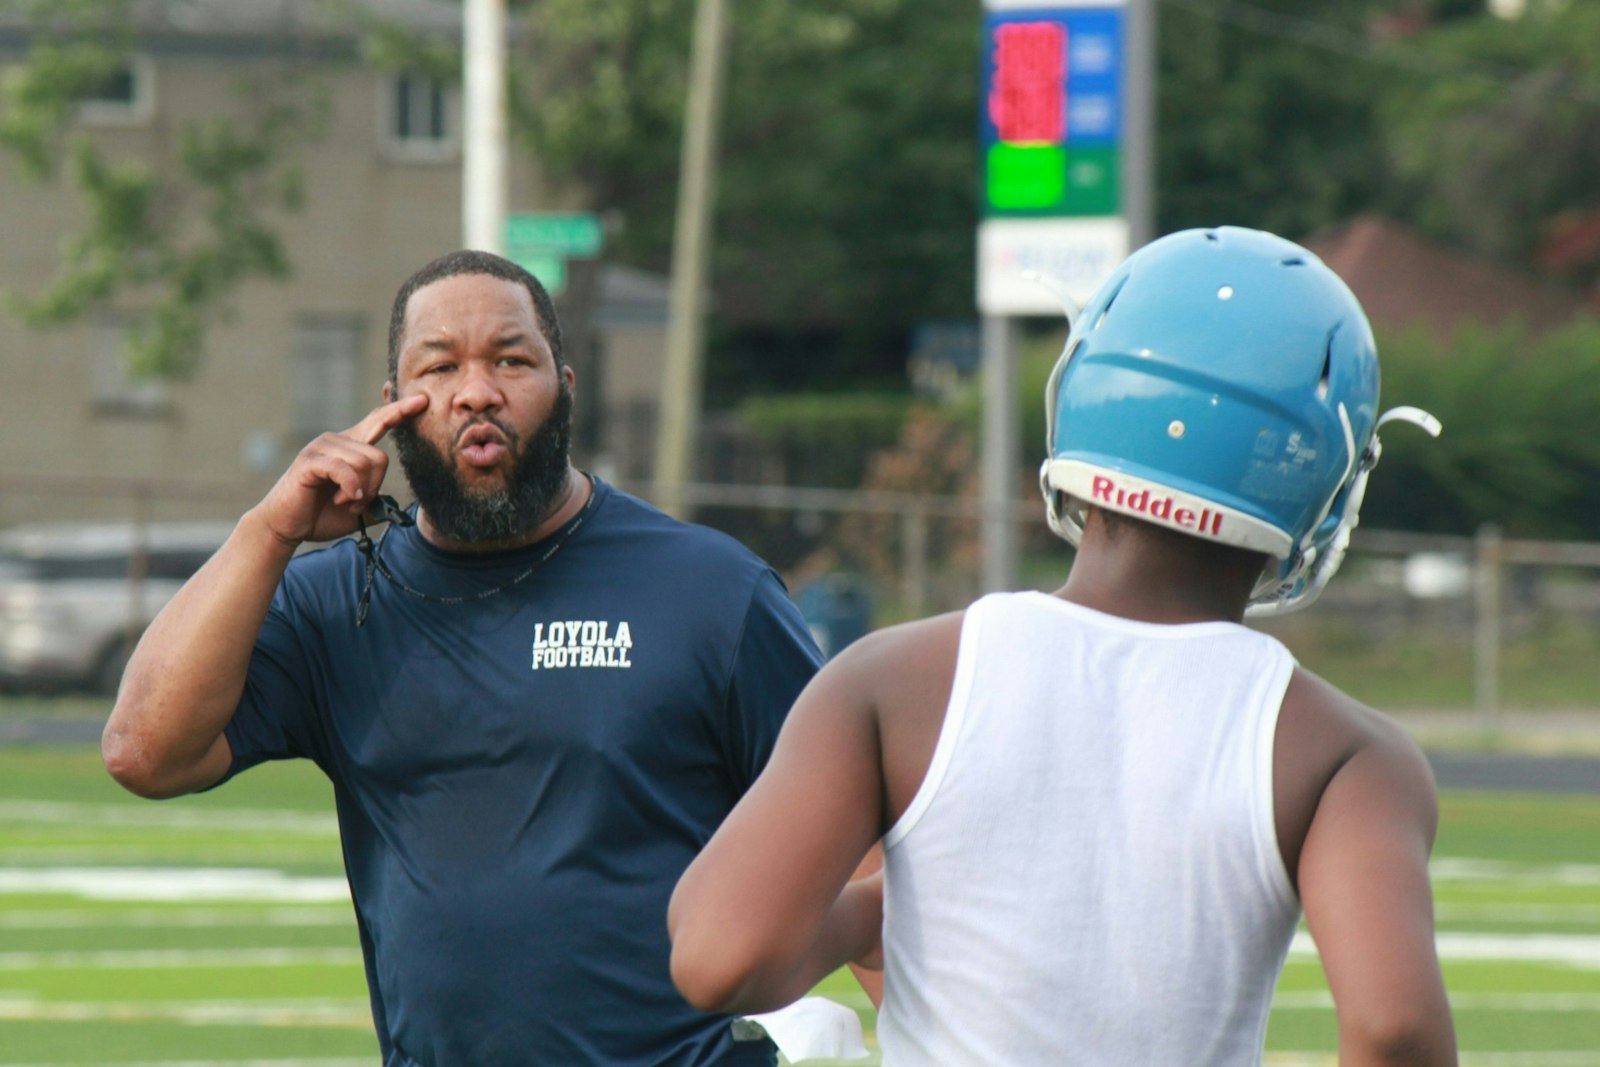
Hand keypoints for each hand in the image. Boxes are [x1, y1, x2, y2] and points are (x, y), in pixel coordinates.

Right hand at [254, 394, 428, 546]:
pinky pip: (345, 470)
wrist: (286, 526)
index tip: (423, 401)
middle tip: (357, 503)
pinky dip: (351, 489)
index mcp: (350, 447)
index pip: (379, 421)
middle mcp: (337, 441)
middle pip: (380, 457)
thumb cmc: (320, 515)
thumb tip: (393, 502)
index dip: (400, 411)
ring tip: (345, 502)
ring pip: (365, 464)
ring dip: (361, 493)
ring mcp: (322, 447)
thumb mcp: (358, 508)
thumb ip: (376, 499)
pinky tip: (344, 500)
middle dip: (375, 486)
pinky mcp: (310, 460)